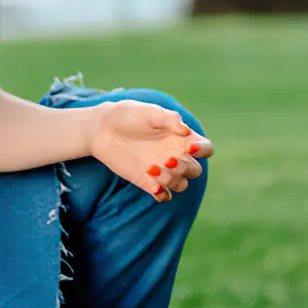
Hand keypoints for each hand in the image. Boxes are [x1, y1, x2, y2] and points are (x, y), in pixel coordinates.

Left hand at [89, 100, 212, 201]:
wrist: (102, 129)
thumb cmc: (128, 115)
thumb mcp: (149, 112)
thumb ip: (169, 119)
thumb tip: (186, 131)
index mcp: (182, 138)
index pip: (206, 149)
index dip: (203, 151)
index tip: (189, 147)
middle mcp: (176, 155)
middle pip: (195, 171)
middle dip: (185, 168)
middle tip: (167, 159)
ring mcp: (163, 170)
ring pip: (181, 184)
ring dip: (171, 180)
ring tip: (151, 169)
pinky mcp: (148, 181)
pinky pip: (164, 195)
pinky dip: (162, 194)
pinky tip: (152, 185)